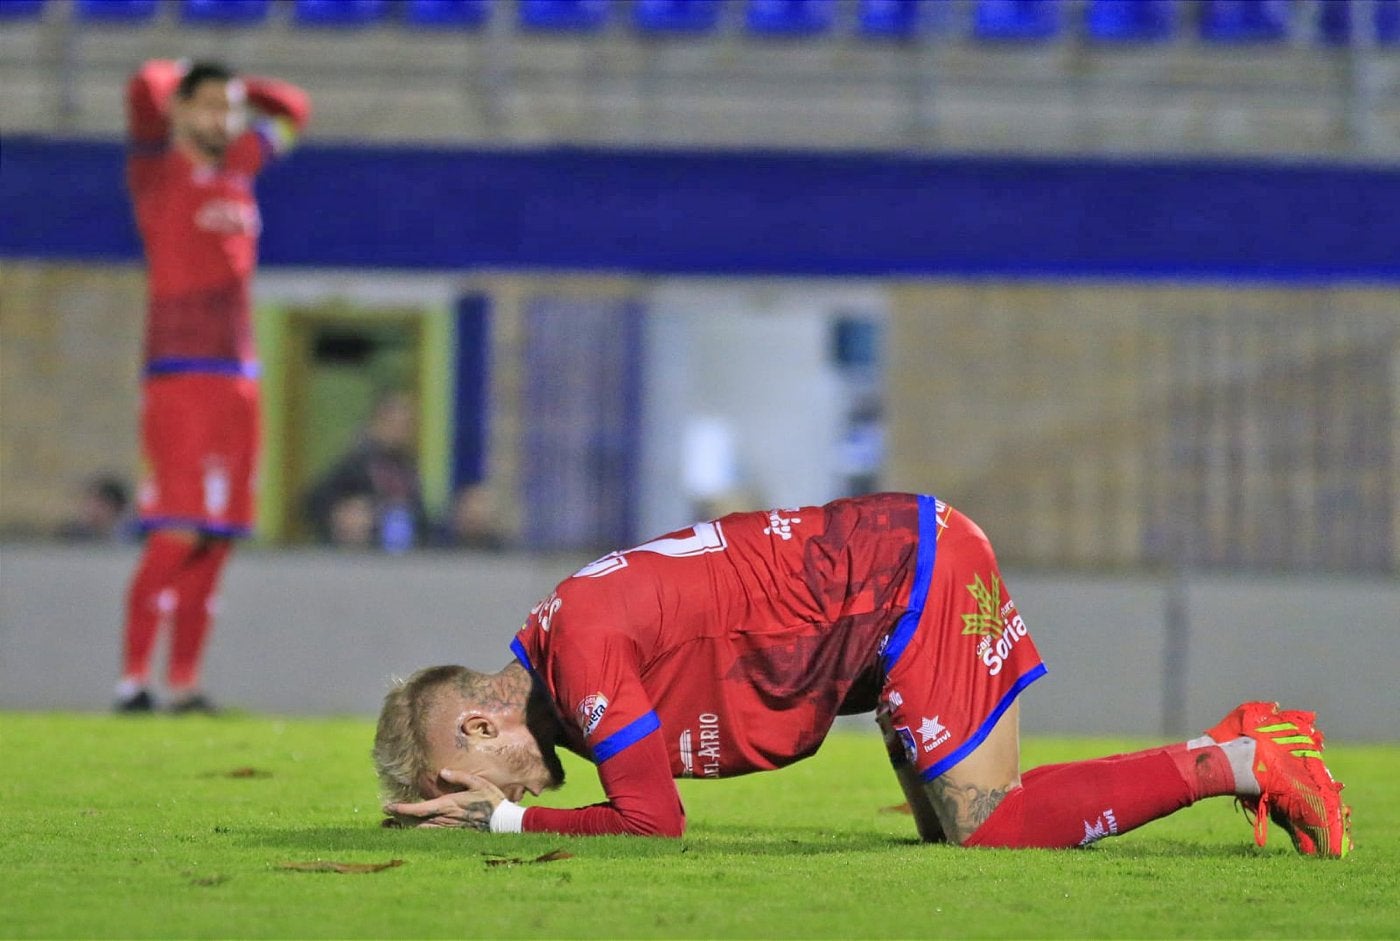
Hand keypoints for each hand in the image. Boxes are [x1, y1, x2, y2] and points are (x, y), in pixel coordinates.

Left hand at [383, 770, 505, 830]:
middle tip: (384, 817)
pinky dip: (419, 833)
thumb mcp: (478, 783)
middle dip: (398, 820)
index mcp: (447, 805)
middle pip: (415, 823)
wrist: (502, 822)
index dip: (401, 809)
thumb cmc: (491, 800)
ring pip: (421, 831)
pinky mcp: (452, 834)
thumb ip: (459, 777)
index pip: (418, 809)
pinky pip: (431, 835)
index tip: (388, 807)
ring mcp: (448, 828)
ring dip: (406, 828)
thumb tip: (443, 772)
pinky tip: (413, 831)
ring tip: (392, 826)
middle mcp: (444, 819)